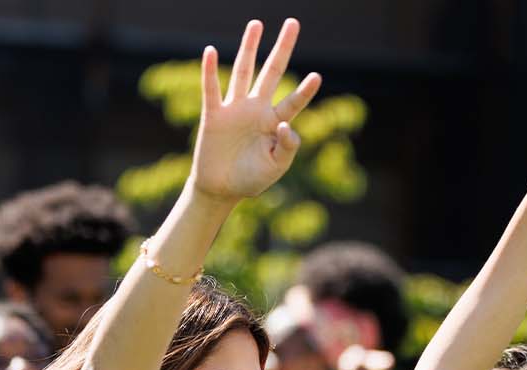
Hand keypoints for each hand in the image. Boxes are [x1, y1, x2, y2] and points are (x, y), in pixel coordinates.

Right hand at [190, 19, 322, 201]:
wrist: (220, 189)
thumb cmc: (251, 179)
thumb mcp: (276, 167)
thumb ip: (287, 148)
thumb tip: (286, 125)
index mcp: (275, 122)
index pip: (293, 102)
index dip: (304, 91)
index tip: (317, 76)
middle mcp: (257, 109)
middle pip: (272, 72)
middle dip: (282, 48)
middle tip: (293, 23)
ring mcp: (235, 109)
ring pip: (243, 71)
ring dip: (249, 47)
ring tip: (256, 24)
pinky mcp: (214, 115)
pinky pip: (212, 89)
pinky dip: (209, 71)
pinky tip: (210, 51)